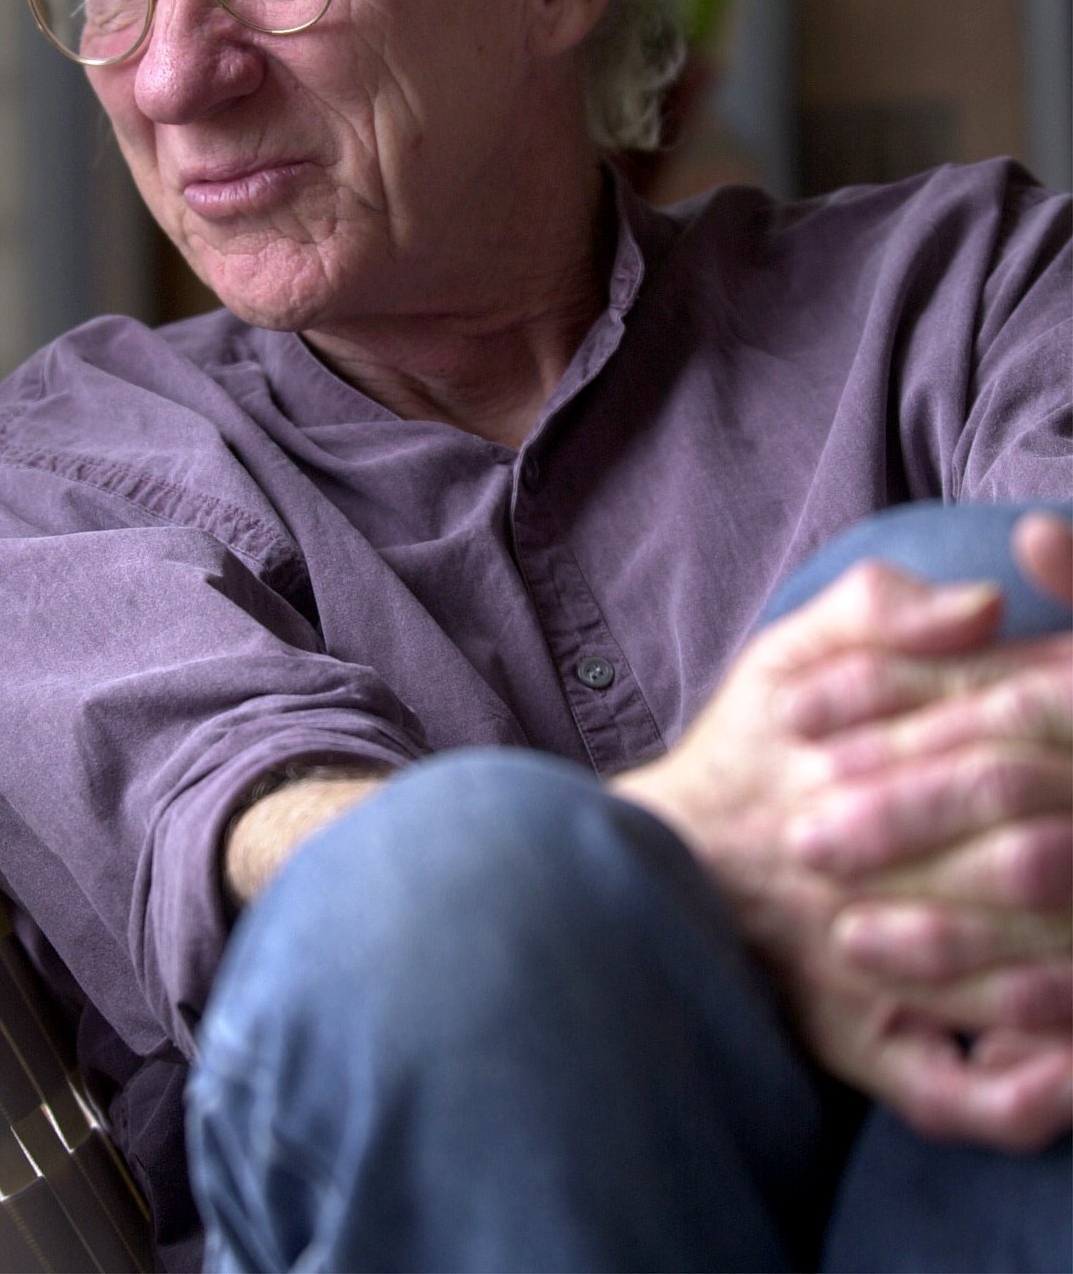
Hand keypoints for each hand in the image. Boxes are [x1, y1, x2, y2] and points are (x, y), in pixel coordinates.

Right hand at [613, 539, 1071, 1146]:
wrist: (664, 861)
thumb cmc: (748, 750)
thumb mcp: (787, 654)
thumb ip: (877, 610)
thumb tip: (986, 603)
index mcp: (845, 762)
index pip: (994, 743)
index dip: (1065, 722)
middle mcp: (853, 867)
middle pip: (1014, 860)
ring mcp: (857, 969)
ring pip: (1005, 985)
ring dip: (1071, 961)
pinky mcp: (854, 1042)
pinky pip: (953, 1091)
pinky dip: (1026, 1092)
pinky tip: (1071, 1070)